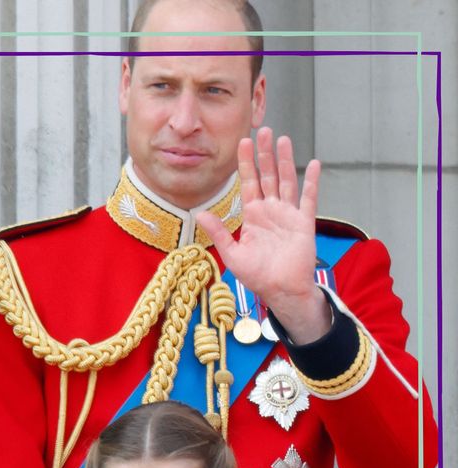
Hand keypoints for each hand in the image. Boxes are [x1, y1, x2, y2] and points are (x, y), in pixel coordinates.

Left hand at [196, 127, 330, 344]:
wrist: (280, 290)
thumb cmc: (257, 275)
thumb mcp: (232, 253)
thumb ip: (218, 232)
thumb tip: (199, 214)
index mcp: (252, 215)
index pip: (248, 182)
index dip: (245, 163)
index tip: (242, 142)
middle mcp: (270, 210)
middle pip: (267, 175)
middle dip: (264, 154)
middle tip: (263, 130)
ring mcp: (288, 214)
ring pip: (286, 181)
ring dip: (285, 160)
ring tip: (283, 139)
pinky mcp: (304, 222)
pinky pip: (309, 198)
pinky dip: (312, 182)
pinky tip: (314, 165)